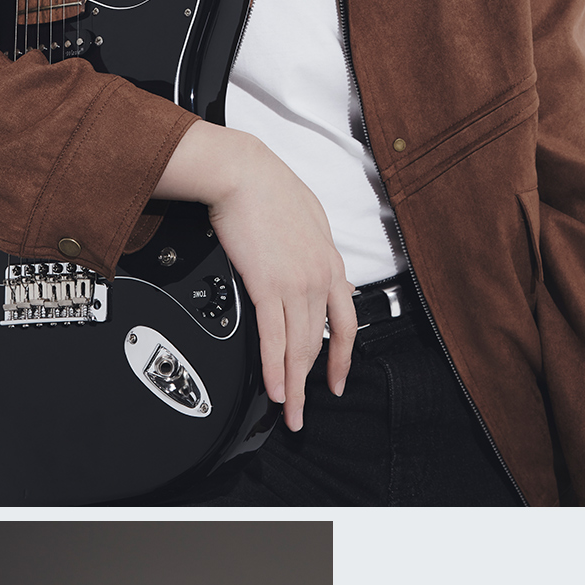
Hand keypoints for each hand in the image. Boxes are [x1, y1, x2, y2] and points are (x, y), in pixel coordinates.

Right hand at [161, 124, 356, 430]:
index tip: (336, 381)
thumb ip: (317, 253)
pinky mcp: (268, 285)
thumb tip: (326, 276)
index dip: (341, 358)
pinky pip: (274, 338)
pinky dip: (275, 369)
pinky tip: (275, 389)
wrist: (240, 172)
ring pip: (298, 347)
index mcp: (329, 261)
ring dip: (292, 386)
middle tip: (303, 411)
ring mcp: (296, 283)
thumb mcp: (309, 219)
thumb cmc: (266, 187)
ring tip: (288, 411)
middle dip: (311, 384)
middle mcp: (319, 276)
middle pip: (319, 343)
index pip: (344, 322)